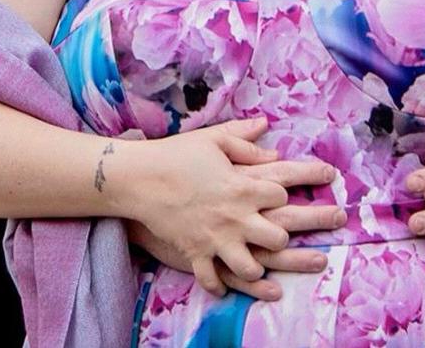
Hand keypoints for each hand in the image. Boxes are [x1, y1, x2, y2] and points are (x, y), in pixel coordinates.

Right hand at [115, 118, 339, 297]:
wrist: (138, 178)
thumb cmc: (175, 155)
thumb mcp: (212, 140)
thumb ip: (244, 140)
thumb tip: (271, 138)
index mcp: (243, 186)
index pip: (281, 194)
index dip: (285, 193)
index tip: (285, 191)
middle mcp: (235, 217)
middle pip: (278, 237)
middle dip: (284, 237)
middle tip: (282, 235)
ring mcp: (216, 239)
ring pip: (251, 266)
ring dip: (258, 268)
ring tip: (259, 265)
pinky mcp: (195, 254)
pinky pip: (212, 279)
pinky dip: (219, 285)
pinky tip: (225, 285)